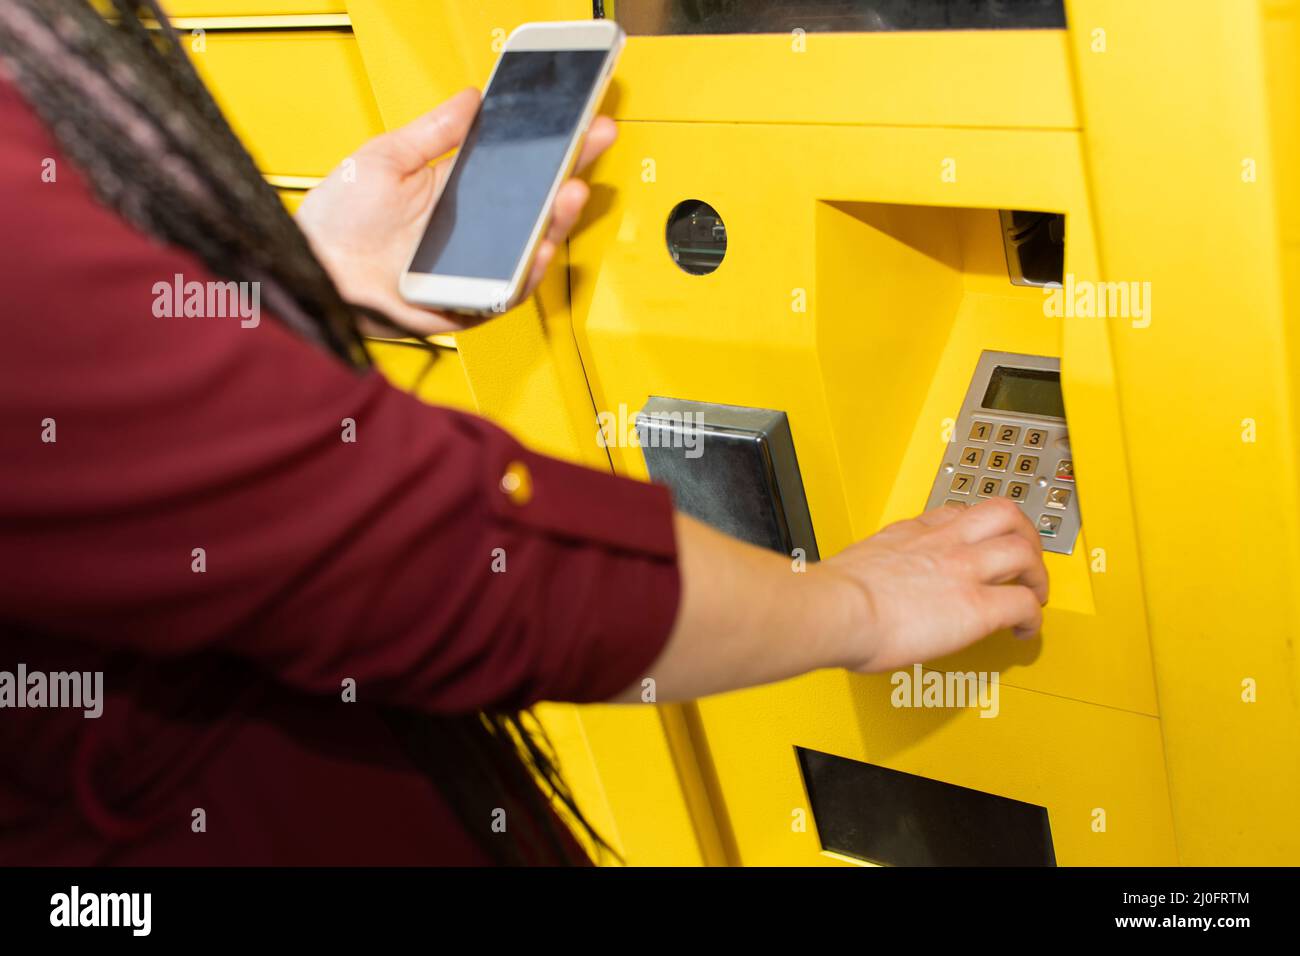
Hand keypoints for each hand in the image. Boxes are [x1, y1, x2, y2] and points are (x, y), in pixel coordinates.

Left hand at [294, 88, 616, 336]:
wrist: (312, 268)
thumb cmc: (338, 221)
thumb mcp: (386, 158)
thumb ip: (432, 133)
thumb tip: (471, 99)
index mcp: (456, 196)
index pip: (516, 170)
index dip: (550, 149)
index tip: (578, 122)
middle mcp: (470, 235)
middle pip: (534, 208)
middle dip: (567, 174)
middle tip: (591, 145)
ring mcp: (470, 270)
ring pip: (528, 250)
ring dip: (555, 223)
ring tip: (569, 193)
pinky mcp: (463, 305)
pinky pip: (505, 293)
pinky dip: (524, 274)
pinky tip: (537, 248)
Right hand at [824, 498, 1048, 672]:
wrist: (837, 609)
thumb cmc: (833, 598)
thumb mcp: (856, 565)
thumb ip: (874, 570)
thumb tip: (867, 590)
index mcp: (910, 533)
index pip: (959, 513)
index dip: (980, 528)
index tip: (982, 543)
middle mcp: (943, 543)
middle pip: (1005, 516)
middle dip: (1025, 537)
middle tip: (1026, 560)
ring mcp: (964, 570)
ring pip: (1024, 551)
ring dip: (1037, 575)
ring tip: (1034, 594)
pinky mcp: (977, 606)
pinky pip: (1024, 604)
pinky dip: (1033, 619)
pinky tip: (1024, 632)